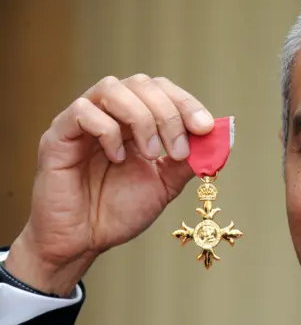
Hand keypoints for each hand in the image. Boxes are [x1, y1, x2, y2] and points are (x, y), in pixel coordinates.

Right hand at [5, 74, 213, 295]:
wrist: (82, 241)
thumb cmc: (118, 211)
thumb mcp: (165, 185)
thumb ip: (188, 161)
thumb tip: (219, 140)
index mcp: (135, 121)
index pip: (163, 90)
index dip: (187, 103)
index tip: (205, 128)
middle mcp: (109, 114)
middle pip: (142, 83)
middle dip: (169, 113)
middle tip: (179, 149)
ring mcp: (82, 122)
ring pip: (112, 88)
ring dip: (142, 118)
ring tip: (151, 153)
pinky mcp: (58, 136)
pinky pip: (82, 112)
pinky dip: (108, 130)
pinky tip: (118, 157)